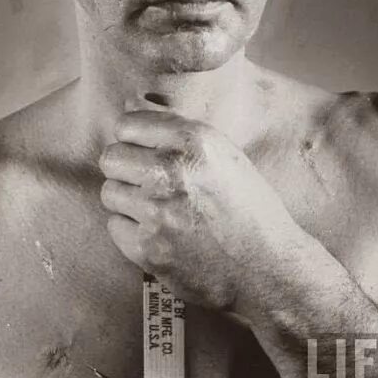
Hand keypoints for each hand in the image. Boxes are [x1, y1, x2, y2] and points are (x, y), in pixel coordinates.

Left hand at [98, 108, 304, 315]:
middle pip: (111, 158)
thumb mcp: (226, 156)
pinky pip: (115, 226)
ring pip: (110, 192)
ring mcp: (156, 210)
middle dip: (126, 170)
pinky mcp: (147, 247)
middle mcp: (171, 170)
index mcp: (193, 141)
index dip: (134, 140)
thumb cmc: (250, 210)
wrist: (267, 269)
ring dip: (128, 201)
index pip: (127, 125)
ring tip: (158, 211)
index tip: (144, 153)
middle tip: (148, 185)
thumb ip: (178, 131)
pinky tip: (159, 234)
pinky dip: (132, 231)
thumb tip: (128, 108)